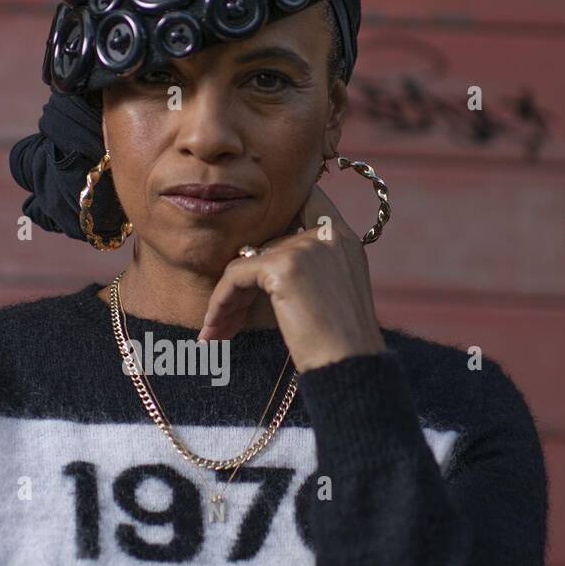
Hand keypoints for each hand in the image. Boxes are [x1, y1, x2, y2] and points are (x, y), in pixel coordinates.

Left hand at [196, 179, 385, 371]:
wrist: (350, 365)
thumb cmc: (342, 343)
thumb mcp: (335, 292)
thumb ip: (311, 266)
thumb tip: (258, 258)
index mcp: (344, 238)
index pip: (309, 200)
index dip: (281, 212)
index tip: (255, 236)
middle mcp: (327, 234)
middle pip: (267, 243)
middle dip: (245, 281)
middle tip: (225, 317)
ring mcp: (305, 247)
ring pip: (247, 262)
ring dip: (227, 298)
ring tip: (216, 331)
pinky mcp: (283, 266)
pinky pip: (236, 277)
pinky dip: (221, 302)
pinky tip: (214, 329)